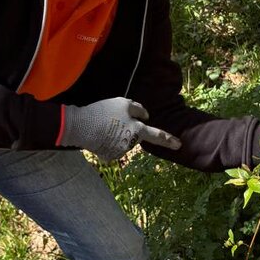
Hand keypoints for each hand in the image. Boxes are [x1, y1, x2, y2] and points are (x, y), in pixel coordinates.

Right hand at [60, 98, 180, 161]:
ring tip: (103, 126)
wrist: (81, 126)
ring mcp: (120, 152)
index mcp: (137, 130)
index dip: (168, 139)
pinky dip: (108, 142)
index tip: (178, 144)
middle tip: (127, 127)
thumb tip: (145, 116)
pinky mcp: (109, 156)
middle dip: (131, 131)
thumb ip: (137, 109)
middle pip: (135, 136)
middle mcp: (131, 143)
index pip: (157, 135)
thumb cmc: (103, 112)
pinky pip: (112, 148)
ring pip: (123, 142)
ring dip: (117, 135)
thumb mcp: (122, 103)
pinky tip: (99, 135)